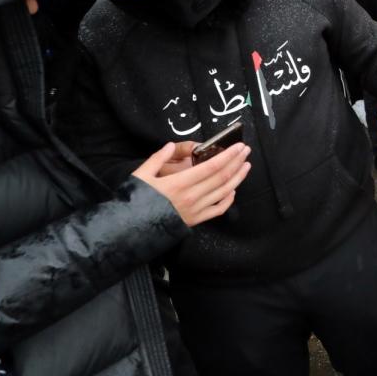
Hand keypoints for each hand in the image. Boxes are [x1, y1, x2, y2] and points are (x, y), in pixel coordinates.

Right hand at [133, 142, 251, 226]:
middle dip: (236, 162)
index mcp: (179, 183)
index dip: (228, 156)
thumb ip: (157, 159)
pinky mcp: (195, 220)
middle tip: (246, 151)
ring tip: (246, 166)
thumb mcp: (141, 176)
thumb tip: (170, 146)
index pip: (211, 166)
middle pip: (221, 177)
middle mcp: (191, 197)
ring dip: (238, 178)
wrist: (130, 229)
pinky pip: (218, 210)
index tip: (239, 147)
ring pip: (224, 192)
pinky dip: (229, 199)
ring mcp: (195, 210)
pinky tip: (233, 190)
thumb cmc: (135, 201)